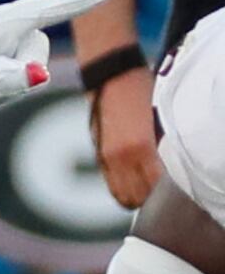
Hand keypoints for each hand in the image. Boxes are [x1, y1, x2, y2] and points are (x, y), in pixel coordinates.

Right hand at [97, 61, 164, 208]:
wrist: (109, 74)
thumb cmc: (140, 90)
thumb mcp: (159, 119)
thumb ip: (161, 147)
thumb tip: (169, 167)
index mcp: (140, 147)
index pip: (155, 187)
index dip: (165, 194)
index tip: (175, 193)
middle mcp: (119, 156)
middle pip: (136, 195)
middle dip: (150, 199)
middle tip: (164, 196)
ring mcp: (105, 156)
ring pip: (120, 193)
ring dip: (134, 196)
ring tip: (148, 194)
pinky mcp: (98, 152)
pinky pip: (110, 182)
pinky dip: (122, 187)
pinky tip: (133, 183)